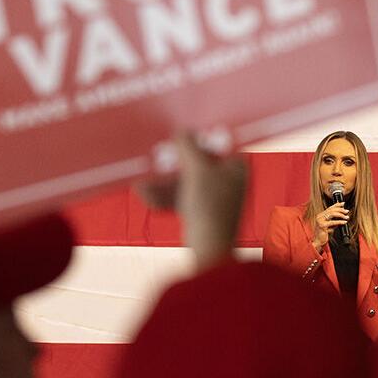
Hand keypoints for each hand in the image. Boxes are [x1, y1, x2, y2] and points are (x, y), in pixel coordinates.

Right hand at [135, 133, 247, 267]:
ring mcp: (215, 196)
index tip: (176, 132)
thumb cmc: (211, 204)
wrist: (210, 247)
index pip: (215, 143)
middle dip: (172, 164)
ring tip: (141, 185)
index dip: (196, 138)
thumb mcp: (198, 169)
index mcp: (236, 166)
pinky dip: (165, 196)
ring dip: (163, 183)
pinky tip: (145, 195)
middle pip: (196, 162)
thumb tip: (181, 131)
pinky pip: (181, 197)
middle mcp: (229, 179)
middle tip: (155, 156)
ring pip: (185, 181)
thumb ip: (189, 146)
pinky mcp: (202, 210)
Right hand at [312, 201, 348, 251]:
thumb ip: (334, 220)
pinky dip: (340, 222)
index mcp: (321, 215)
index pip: (329, 208)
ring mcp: (320, 220)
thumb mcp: (330, 226)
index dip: (337, 205)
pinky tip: (344, 222)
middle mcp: (319, 216)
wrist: (318, 242)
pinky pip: (333, 222)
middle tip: (346, 211)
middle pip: (331, 210)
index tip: (343, 203)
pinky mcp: (322, 225)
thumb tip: (342, 216)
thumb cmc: (324, 234)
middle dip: (340, 209)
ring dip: (341, 215)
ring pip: (332, 214)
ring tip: (346, 217)